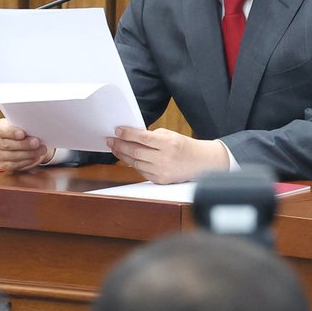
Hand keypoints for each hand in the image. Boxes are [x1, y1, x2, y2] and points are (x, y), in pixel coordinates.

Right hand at [0, 117, 53, 171]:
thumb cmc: (25, 130)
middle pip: (7, 144)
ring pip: (13, 156)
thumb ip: (25, 124)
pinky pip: (16, 165)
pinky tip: (36, 156)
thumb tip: (34, 126)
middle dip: (24, 144)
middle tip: (36, 142)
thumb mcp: (25, 124)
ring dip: (29, 153)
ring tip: (41, 149)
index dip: (11, 132)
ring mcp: (0, 154)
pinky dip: (28, 161)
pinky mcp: (6, 165)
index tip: (22, 133)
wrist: (28, 141)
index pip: (0, 130)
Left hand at [106, 126, 228, 183]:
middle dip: (120, 145)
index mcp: (169, 143)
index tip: (117, 130)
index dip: (128, 134)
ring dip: (123, 155)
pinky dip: (133, 164)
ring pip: (136, 163)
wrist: (201, 163)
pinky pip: (141, 171)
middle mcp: (165, 158)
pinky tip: (127, 158)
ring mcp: (162, 171)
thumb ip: (152, 135)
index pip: (143, 138)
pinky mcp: (160, 180)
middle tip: (110, 140)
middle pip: (136, 151)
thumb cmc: (184, 146)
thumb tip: (131, 136)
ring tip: (116, 148)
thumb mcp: (171, 135)